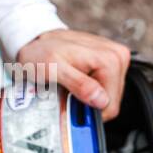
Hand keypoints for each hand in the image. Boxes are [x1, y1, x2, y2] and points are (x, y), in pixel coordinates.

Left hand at [15, 29, 131, 118]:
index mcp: (110, 59)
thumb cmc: (40, 53)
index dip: (88, 111)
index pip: (110, 105)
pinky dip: (87, 92)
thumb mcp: (53, 69)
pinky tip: (74, 84)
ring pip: (106, 98)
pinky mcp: (109, 65)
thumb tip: (102, 100)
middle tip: (66, 96)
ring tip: (68, 88)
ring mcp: (115, 60)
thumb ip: (78, 84)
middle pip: (109, 102)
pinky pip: (103, 90)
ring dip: (86, 99)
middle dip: (87, 105)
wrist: (35, 41)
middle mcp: (118, 57)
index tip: (69, 106)